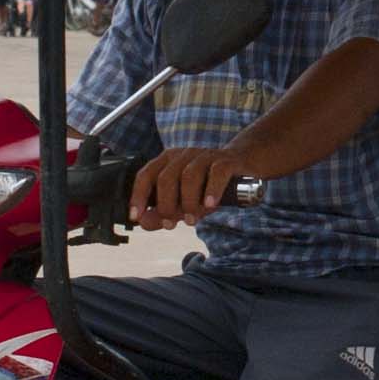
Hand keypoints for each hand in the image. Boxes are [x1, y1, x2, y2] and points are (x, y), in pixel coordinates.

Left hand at [129, 145, 259, 228]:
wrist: (243, 164)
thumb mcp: (183, 201)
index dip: (138, 196)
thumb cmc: (208, 184)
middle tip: (171, 224)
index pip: (146, 175)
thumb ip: (163, 213)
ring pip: (189, 175)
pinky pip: (216, 173)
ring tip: (192, 220)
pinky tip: (210, 205)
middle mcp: (184, 156)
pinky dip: (211, 190)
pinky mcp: (226, 161)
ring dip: (188, 201)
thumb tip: (143, 223)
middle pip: (166, 177)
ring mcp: (205, 156)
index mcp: (168, 161)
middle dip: (165, 204)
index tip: (135, 216)